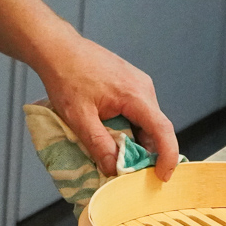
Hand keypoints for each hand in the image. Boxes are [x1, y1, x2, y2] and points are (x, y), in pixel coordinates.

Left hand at [40, 34, 179, 179]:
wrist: (57, 49)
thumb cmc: (66, 78)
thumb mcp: (79, 117)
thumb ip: (98, 145)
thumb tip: (113, 169)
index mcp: (136, 95)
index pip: (162, 129)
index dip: (167, 155)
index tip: (163, 176)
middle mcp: (143, 87)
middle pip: (154, 127)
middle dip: (145, 151)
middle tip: (127, 170)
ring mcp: (137, 82)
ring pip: (145, 120)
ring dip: (134, 138)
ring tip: (114, 152)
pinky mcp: (129, 82)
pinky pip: (137, 110)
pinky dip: (129, 126)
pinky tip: (111, 133)